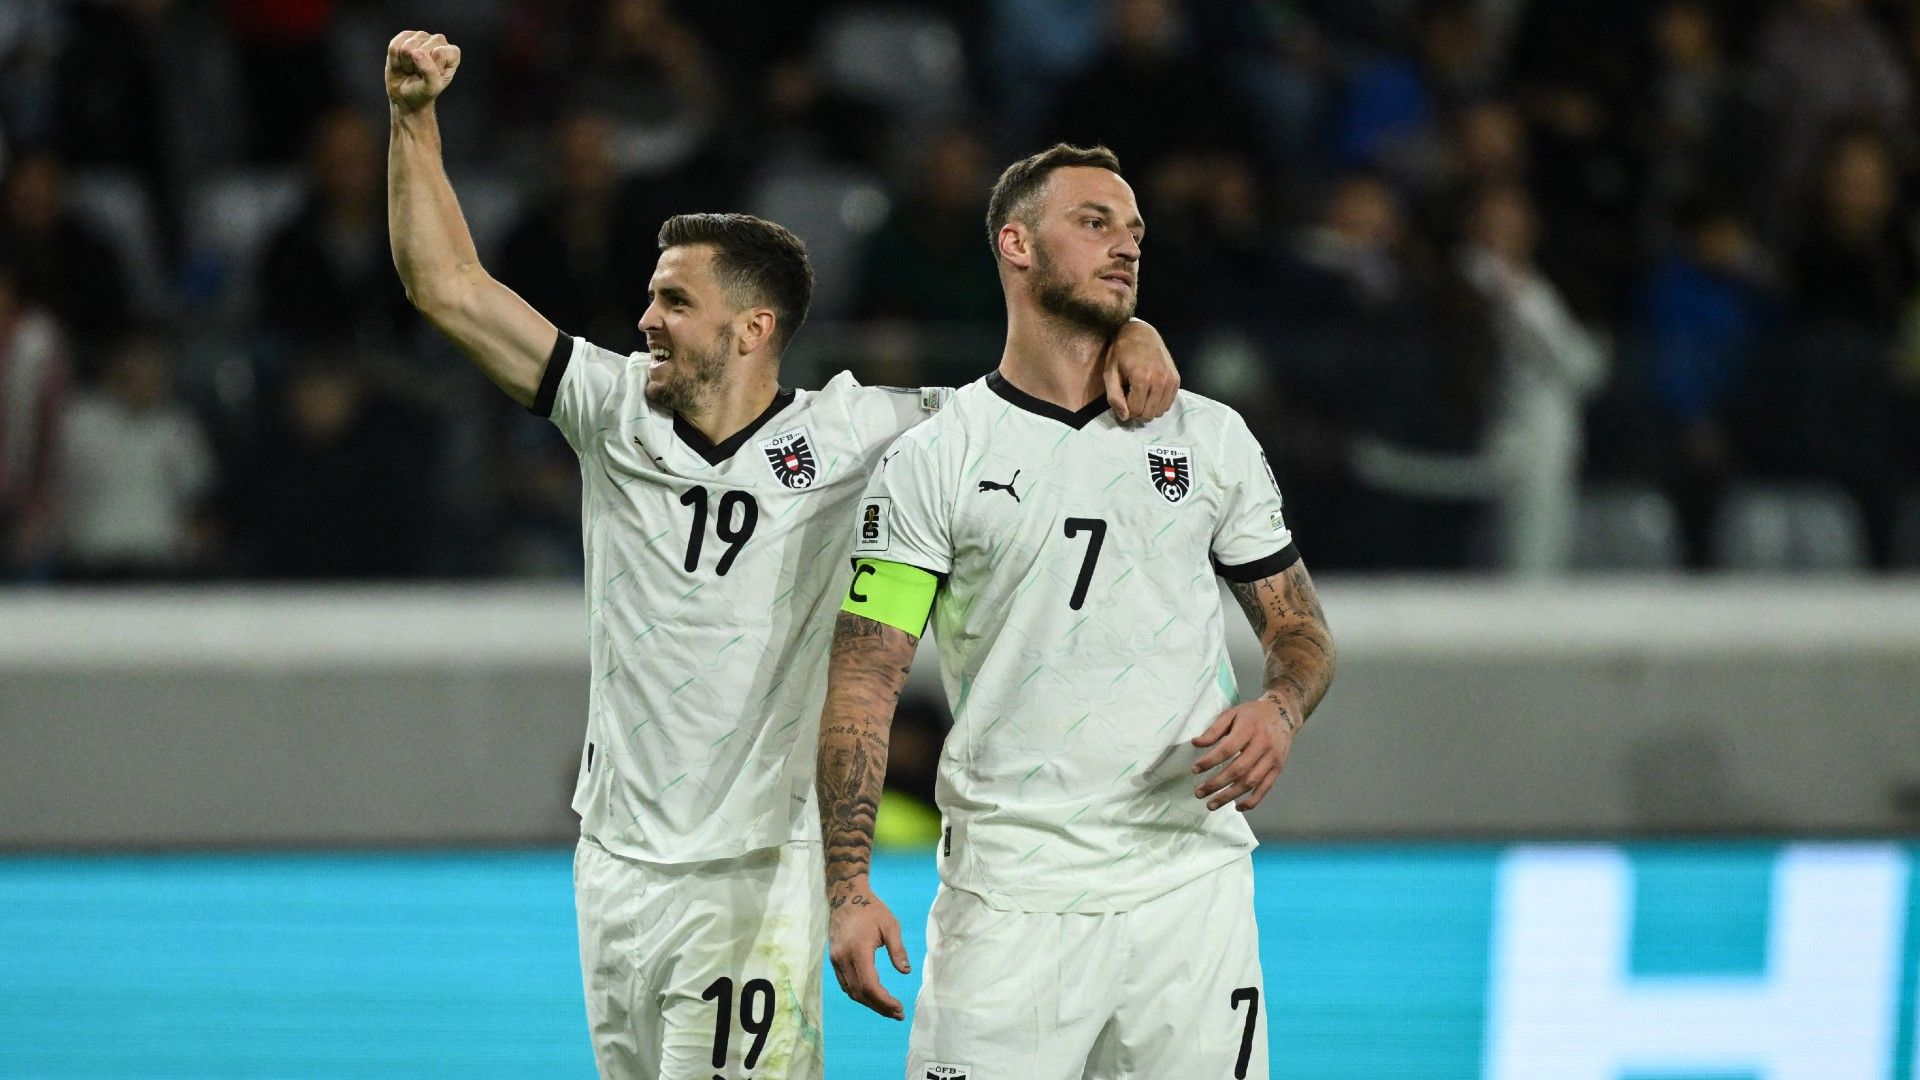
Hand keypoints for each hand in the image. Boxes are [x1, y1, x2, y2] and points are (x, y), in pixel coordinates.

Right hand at [386, 30, 460, 112]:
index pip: (439, 53)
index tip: (431, 77)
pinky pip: (394, 45)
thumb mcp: (431, 87)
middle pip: (421, 49)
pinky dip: (395, 59)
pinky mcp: (404, 36)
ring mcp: (421, 36)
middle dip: (417, 66)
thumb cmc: (423, 92)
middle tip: (420, 74)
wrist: (406, 95)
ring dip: (406, 63)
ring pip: (407, 47)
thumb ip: (429, 70)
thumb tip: (416, 52)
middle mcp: (439, 41)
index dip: (431, 68)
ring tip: (412, 69)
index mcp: (452, 53)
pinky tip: (401, 64)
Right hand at [827, 879, 909, 1019]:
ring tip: (888, 1009)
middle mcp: (843, 959)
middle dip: (879, 1007)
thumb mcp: (890, 925)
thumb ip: (897, 949)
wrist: (845, 897)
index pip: (869, 985)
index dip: (884, 1001)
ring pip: (851, 991)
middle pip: (859, 993)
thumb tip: (905, 972)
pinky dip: (859, 994)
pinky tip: (873, 997)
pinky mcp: (834, 960)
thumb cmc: (871, 910)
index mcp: (858, 950)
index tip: (899, 1008)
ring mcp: (836, 960)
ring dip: (869, 1003)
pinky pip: (845, 984)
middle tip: (897, 1013)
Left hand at [1103, 319, 1179, 421]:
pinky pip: (1168, 404)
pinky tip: (1150, 393)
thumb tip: (1124, 417)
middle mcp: (1160, 380)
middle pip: (1148, 414)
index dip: (1125, 409)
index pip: (1135, 410)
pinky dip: (1158, 403)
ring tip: (1140, 395)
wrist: (1140, 332)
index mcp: (1142, 378)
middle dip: (1137, 411)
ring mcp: (1170, 380)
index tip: (1122, 398)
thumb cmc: (1121, 352)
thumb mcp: (1110, 373)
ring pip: (1160, 411)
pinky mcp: (1176, 379)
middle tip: (1130, 399)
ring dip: (1148, 408)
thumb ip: (1114, 397)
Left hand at [1190, 695, 1298, 810]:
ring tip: (1211, 804)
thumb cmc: (1253, 714)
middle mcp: (1262, 745)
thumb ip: (1214, 729)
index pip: (1228, 749)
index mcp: (1249, 729)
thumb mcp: (1232, 714)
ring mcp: (1272, 759)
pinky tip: (1237, 807)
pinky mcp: (1278, 769)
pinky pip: (1265, 789)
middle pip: (1238, 770)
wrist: (1283, 713)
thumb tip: (1196, 743)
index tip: (1195, 769)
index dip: (1210, 761)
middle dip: (1217, 784)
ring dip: (1230, 796)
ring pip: (1250, 782)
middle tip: (1199, 793)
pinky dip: (1251, 801)